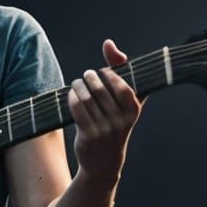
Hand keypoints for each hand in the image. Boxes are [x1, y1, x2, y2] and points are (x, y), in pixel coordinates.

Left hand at [68, 39, 142, 185]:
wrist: (104, 163)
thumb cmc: (116, 123)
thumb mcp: (124, 101)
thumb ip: (120, 69)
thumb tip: (108, 44)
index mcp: (134, 110)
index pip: (120, 84)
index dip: (109, 74)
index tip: (103, 73)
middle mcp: (121, 120)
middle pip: (99, 88)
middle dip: (90, 77)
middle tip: (86, 76)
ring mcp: (105, 129)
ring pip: (86, 97)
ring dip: (78, 86)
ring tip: (78, 84)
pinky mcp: (88, 135)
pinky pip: (77, 108)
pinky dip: (72, 97)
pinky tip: (72, 95)